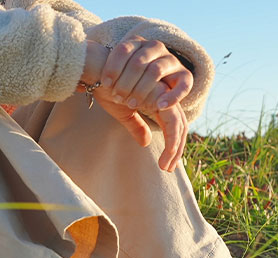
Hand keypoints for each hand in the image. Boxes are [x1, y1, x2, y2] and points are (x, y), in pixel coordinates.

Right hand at [80, 38, 194, 171]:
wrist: (96, 67)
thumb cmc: (108, 86)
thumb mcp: (122, 111)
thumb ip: (136, 125)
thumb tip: (146, 143)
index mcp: (157, 100)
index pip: (174, 125)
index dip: (174, 146)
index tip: (166, 166)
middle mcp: (163, 96)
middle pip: (181, 125)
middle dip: (177, 150)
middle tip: (168, 169)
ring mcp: (162, 93)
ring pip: (178, 124)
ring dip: (173, 148)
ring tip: (164, 164)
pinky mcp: (158, 93)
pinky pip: (170, 118)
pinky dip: (170, 137)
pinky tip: (166, 150)